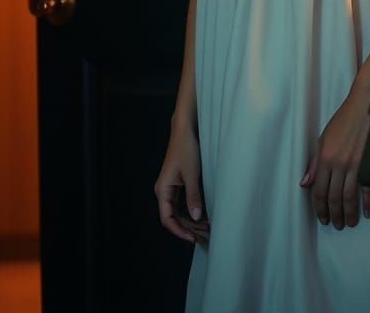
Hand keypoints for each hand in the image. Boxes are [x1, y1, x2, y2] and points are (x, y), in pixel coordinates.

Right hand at [154, 123, 209, 243]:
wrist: (186, 130)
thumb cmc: (186, 149)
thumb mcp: (192, 174)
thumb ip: (193, 196)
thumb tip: (196, 217)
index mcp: (162, 190)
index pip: (167, 218)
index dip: (179, 231)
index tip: (193, 238)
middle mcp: (164, 191)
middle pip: (173, 217)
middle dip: (188, 228)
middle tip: (205, 236)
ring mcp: (171, 188)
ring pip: (179, 211)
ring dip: (191, 220)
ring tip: (206, 228)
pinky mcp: (179, 184)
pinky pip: (183, 203)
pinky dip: (192, 210)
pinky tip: (204, 215)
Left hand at [300, 89, 369, 228]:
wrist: (367, 103)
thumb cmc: (345, 119)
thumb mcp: (324, 138)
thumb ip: (314, 162)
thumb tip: (304, 183)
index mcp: (325, 157)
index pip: (319, 191)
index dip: (319, 208)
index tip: (323, 218)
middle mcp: (339, 163)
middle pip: (333, 197)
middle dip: (334, 214)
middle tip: (337, 224)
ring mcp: (356, 164)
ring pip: (349, 197)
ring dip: (349, 213)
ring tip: (349, 222)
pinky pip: (369, 188)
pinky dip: (367, 203)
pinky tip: (366, 212)